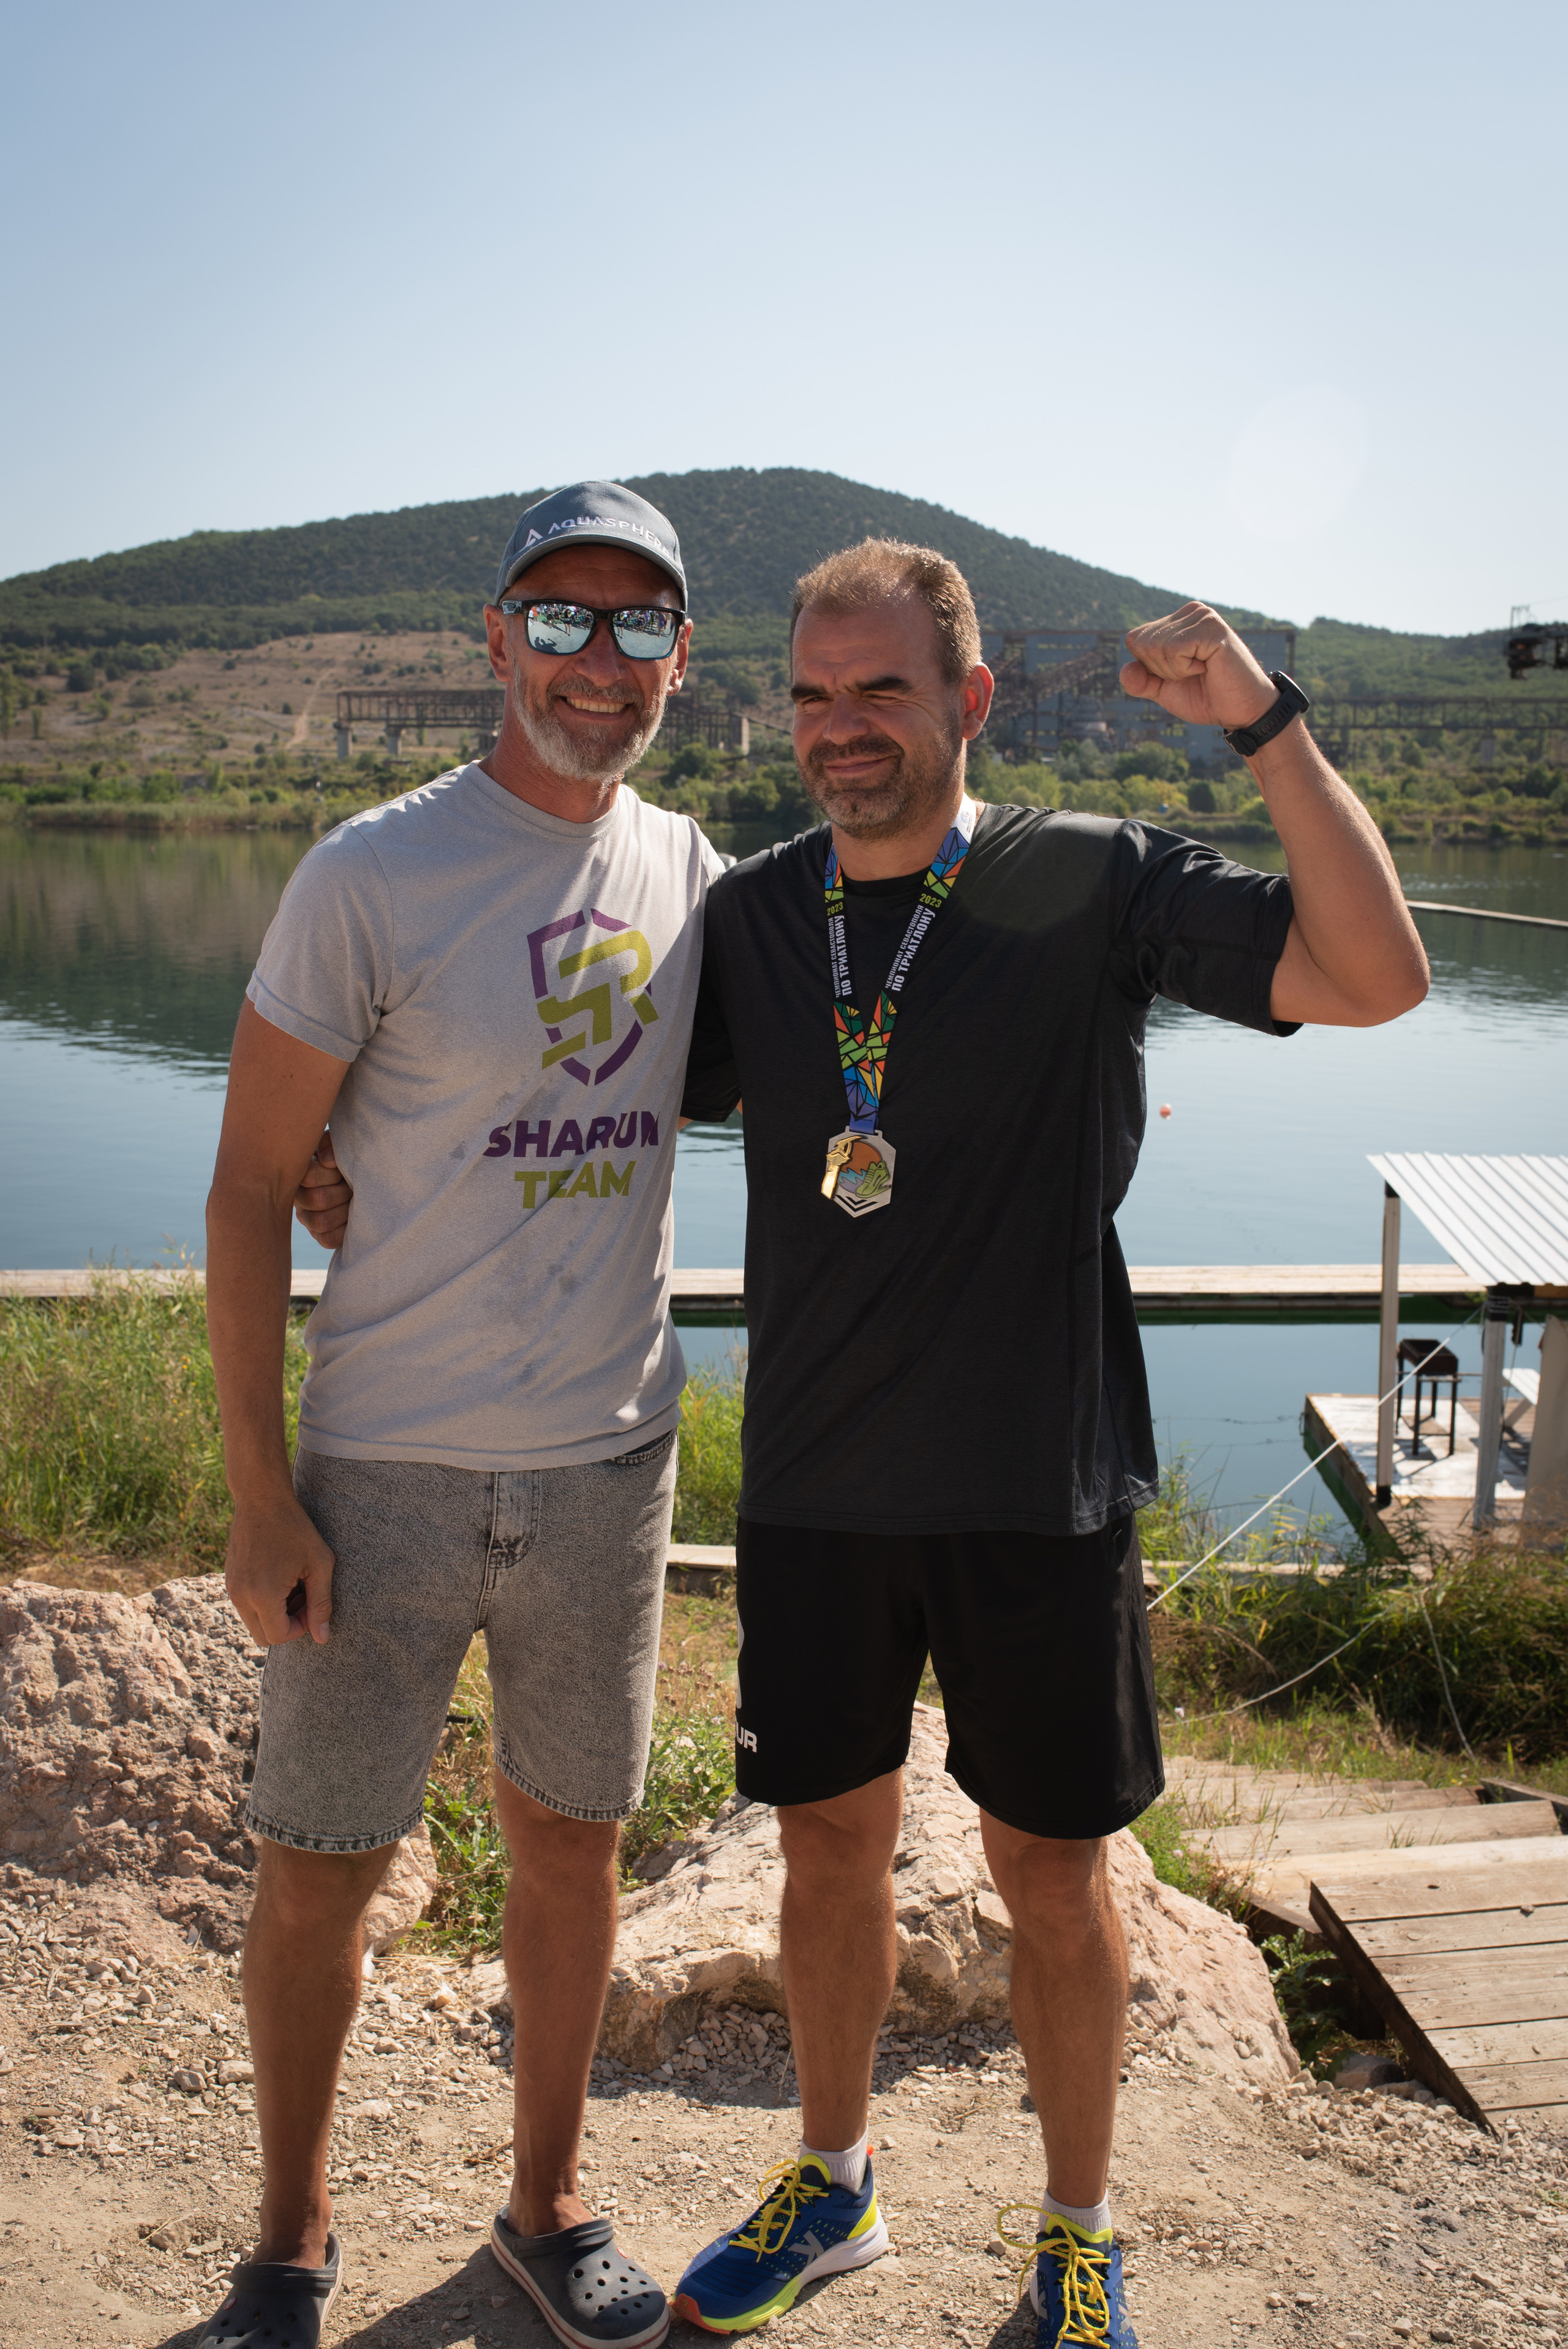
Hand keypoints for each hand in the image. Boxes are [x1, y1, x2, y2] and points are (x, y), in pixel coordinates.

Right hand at [225, 1486, 335, 1646]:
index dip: (301, 1627)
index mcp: (263, 1595)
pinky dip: (263, 1601)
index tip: (312, 1603)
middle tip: (304, 1596)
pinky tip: (279, 1575)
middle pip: (263, 1636)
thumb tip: (323, 1638)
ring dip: (275, 1613)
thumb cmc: (296, 1529)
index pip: (279, 1637)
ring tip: (293, 1583)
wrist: (262, 1499)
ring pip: (254, 1621)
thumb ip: (321, 1604)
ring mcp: (232, 1588)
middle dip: (287, 1625)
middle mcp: (241, 1596)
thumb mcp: (319, 1564)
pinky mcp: (229, 1579)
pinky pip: (246, 1605)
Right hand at [294, 1129, 352, 1249]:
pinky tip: (353, 1217)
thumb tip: (327, 1161)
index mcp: (300, 1173)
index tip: (341, 1168)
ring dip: (344, 1211)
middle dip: (342, 1191)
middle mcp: (298, 1198)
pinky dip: (344, 1231)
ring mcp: (307, 1219)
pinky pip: (328, 1240)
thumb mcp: (338, 1143)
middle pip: (317, 1200)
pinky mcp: (320, 1236)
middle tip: (351, 1186)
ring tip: (353, 1201)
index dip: (332, 1174)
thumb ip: (330, 1144)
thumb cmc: (345, 1158)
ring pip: (321, 1222)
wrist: (359, 1177)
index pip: (309, 1177)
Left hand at [1120, 603, 1279, 733]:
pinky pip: (1173, 649)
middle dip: (1160, 670)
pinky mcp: (1212, 627)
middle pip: (1142, 643)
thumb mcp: (1164, 690)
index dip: (1149, 667)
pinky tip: (1208, 666)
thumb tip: (1125, 670)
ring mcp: (1202, 616)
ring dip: (1174, 670)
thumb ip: (1141, 681)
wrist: (1241, 711)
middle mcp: (1190, 612)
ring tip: (1202, 669)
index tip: (1179, 674)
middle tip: (1193, 674)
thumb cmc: (1207, 697)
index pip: (1134, 639)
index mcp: (1178, 621)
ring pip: (1156, 646)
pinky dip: (1184, 668)